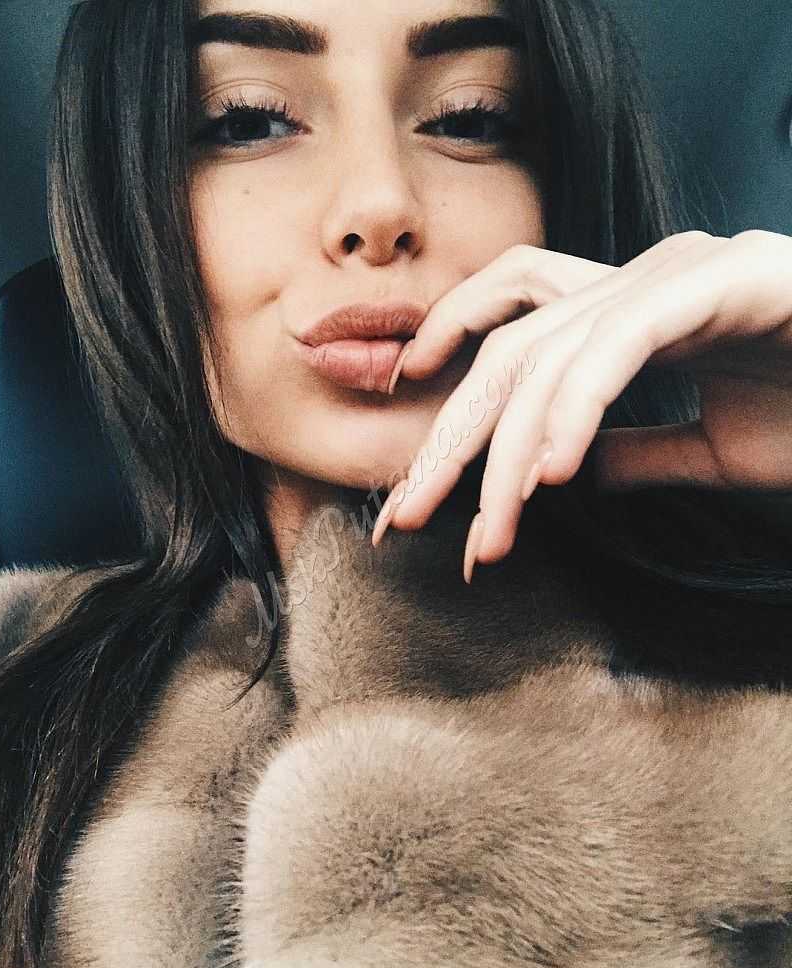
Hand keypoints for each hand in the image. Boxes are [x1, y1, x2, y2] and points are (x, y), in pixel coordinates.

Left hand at [371, 230, 791, 581]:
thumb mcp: (709, 448)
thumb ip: (634, 453)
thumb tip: (566, 476)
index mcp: (627, 315)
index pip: (509, 351)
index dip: (452, 415)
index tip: (416, 492)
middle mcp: (638, 281)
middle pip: (506, 354)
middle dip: (448, 442)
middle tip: (406, 519)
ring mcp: (678, 273)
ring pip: (549, 355)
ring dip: (505, 453)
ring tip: (486, 535)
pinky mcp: (722, 280)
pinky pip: (620, 343)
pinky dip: (576, 410)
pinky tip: (550, 476)